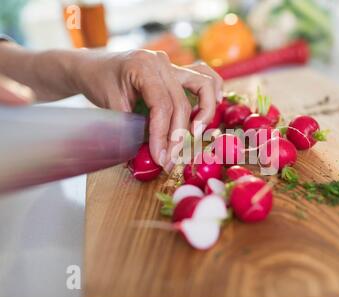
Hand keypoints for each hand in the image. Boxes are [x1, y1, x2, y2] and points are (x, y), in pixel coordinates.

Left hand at [74, 50, 222, 169]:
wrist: (94, 67)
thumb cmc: (100, 84)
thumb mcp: (111, 107)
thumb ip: (132, 129)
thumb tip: (150, 160)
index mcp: (143, 66)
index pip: (161, 105)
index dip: (163, 135)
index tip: (161, 158)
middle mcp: (162, 62)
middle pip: (181, 102)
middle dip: (178, 135)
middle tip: (170, 160)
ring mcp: (172, 64)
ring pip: (203, 84)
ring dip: (204, 112)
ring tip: (196, 133)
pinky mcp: (178, 71)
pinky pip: (204, 77)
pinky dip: (212, 92)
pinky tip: (213, 107)